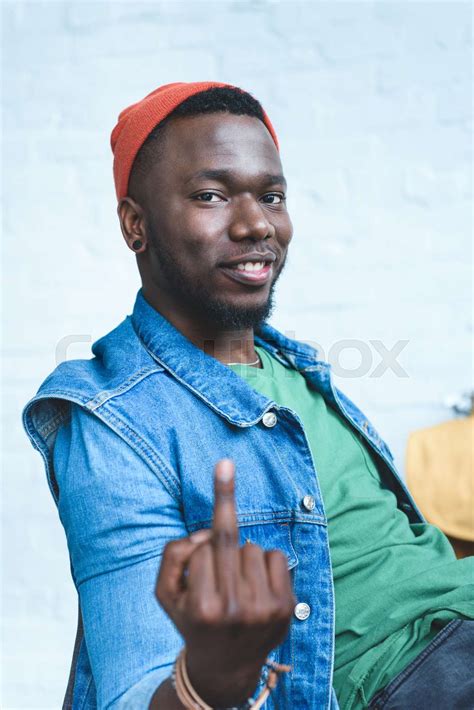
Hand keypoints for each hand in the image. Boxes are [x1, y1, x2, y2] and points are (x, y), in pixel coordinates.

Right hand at [155, 459, 294, 705]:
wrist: (224, 666)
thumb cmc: (192, 619)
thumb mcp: (165, 592)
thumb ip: (173, 555)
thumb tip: (206, 531)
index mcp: (203, 606)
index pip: (204, 545)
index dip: (199, 545)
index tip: (225, 463)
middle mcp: (235, 609)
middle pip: (229, 541)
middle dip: (221, 540)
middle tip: (223, 491)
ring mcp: (265, 610)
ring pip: (252, 547)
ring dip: (241, 556)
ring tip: (235, 585)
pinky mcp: (287, 608)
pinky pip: (275, 555)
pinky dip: (264, 562)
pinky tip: (255, 587)